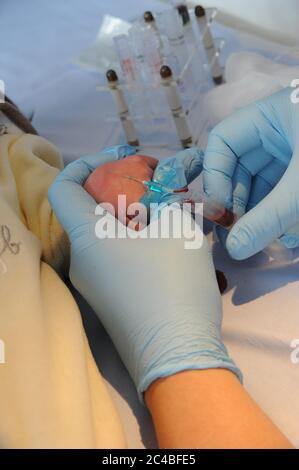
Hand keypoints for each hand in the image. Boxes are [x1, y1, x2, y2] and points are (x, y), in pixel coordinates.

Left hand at [48, 145, 240, 400]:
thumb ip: (170, 203)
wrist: (179, 355)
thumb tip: (165, 199)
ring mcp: (94, 285)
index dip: (85, 164)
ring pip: (105, 237)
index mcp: (86, 237)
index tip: (119, 159)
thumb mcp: (179, 230)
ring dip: (133, 218)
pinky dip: (135, 242)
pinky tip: (168, 243)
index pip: (64, 187)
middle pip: (88, 211)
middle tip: (156, 185)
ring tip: (169, 212)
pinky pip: (114, 259)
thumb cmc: (173, 284)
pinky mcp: (109, 301)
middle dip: (120, 190)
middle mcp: (81, 261)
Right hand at [203, 87, 298, 259]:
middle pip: (239, 166)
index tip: (220, 209)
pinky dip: (277, 210)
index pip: (223, 141)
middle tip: (238, 229)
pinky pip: (280, 189)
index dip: (215, 175)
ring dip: (258, 210)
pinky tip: (281, 232)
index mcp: (270, 115)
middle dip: (238, 200)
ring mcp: (292, 150)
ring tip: (260, 236)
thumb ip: (270, 217)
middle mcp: (276, 131)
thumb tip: (236, 250)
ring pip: (260, 182)